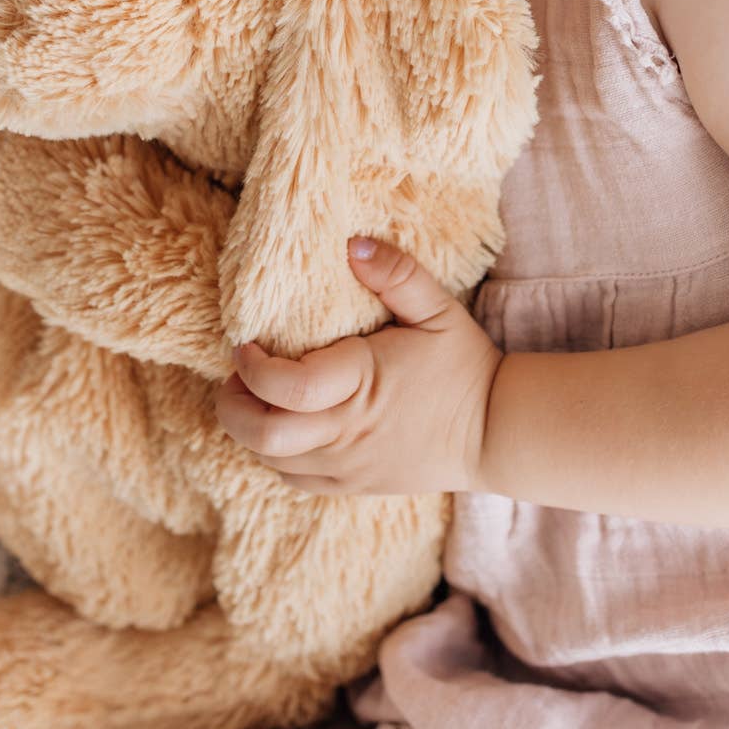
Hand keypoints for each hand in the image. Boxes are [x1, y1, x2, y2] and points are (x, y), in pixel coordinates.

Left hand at [214, 237, 503, 493]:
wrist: (497, 433)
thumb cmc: (464, 366)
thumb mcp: (439, 309)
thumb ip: (397, 273)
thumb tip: (351, 244)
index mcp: (362, 383)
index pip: (287, 388)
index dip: (251, 367)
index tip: (244, 344)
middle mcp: (348, 431)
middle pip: (264, 434)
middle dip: (232, 404)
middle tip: (236, 376)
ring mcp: (348, 465)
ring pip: (270, 459)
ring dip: (248, 429)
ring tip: (254, 395)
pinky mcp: (352, 485)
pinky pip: (292, 479)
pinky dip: (273, 454)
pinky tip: (283, 425)